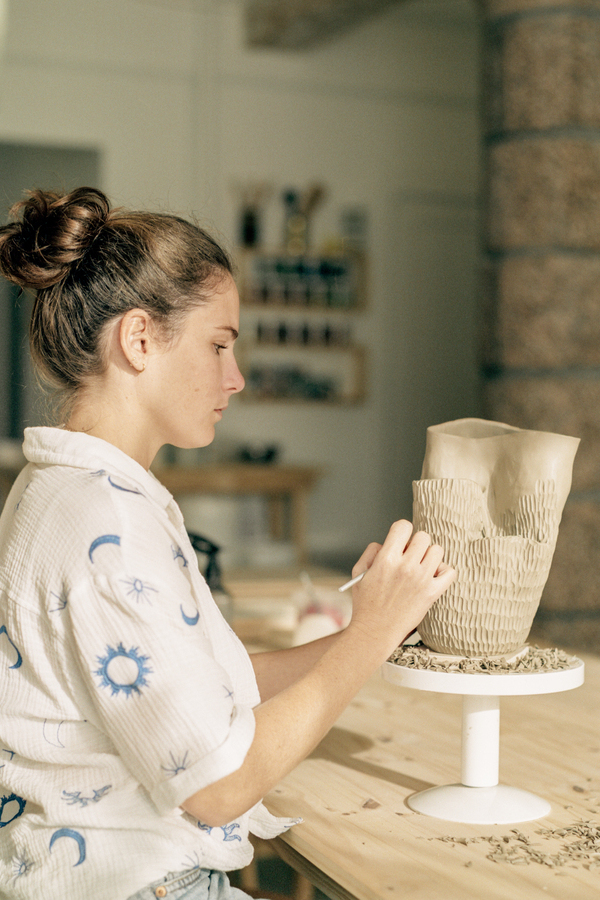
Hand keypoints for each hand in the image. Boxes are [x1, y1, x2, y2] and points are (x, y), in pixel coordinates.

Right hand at [348, 519, 454, 651]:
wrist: (375, 631)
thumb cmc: (366, 603)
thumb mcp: (359, 572)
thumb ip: (372, 551)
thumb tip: (387, 543)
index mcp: (386, 559)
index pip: (403, 526)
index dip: (401, 531)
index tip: (400, 540)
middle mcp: (406, 567)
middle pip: (423, 537)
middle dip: (415, 544)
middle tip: (409, 556)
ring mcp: (421, 580)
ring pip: (437, 550)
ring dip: (429, 556)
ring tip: (420, 567)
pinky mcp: (432, 593)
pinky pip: (450, 572)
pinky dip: (443, 571)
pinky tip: (432, 576)